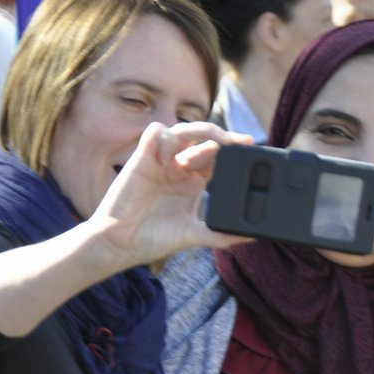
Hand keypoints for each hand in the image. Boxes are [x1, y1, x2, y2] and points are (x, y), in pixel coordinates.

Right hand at [88, 123, 252, 269]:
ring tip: (217, 141)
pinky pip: (155, 132)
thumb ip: (222, 235)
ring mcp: (161, 162)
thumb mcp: (194, 235)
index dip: (234, 151)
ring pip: (183, 130)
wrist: (120, 244)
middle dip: (224, 138)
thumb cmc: (153, 239)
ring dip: (201, 131)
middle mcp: (180, 168)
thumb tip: (253, 237)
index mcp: (194, 183)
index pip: (218, 159)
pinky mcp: (142, 158)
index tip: (251, 149)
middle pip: (205, 141)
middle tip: (240, 142)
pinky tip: (170, 158)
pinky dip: (166, 137)